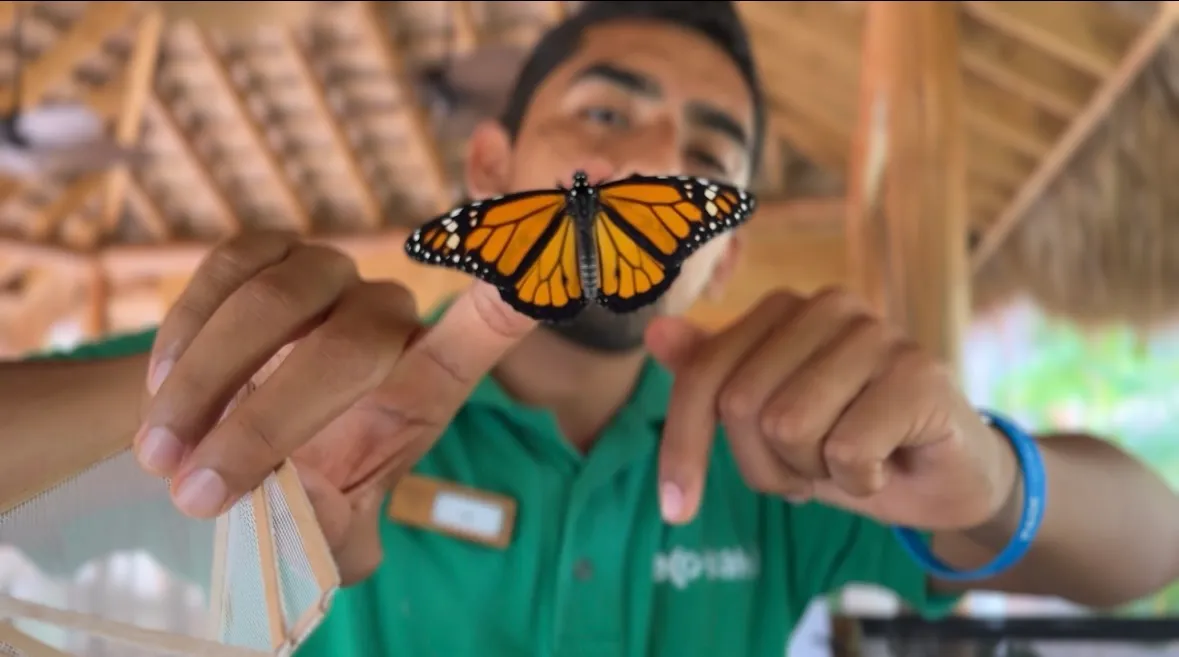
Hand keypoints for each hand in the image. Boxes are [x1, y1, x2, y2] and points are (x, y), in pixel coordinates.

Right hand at [136, 232, 534, 583]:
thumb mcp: (331, 535)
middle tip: (200, 492)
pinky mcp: (266, 251)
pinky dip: (186, 331)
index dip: (512, 293)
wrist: (228, 449)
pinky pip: (229, 265)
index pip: (489, 326)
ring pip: (279, 299)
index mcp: (425, 382)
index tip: (538, 269)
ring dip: (209, 384)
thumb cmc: (299, 490)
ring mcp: (327, 276)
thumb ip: (339, 536)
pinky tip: (161, 390)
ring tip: (162, 457)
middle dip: (269, 421)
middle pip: (354, 343)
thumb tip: (324, 519)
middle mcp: (385, 318)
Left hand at [646, 287, 1017, 531]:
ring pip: (788, 426)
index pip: (703, 376)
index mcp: (784, 310)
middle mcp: (828, 306)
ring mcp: (877, 334)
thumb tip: (656, 332)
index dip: (682, 447)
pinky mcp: (919, 373)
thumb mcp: (768, 422)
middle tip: (810, 469)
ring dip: (812, 473)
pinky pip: (845, 451)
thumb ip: (712, 376)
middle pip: (741, 405)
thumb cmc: (849, 443)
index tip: (676, 508)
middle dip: (766, 466)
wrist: (947, 478)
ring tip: (850, 462)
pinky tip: (887, 464)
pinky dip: (858, 481)